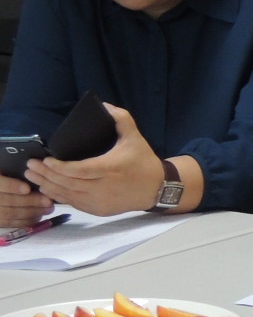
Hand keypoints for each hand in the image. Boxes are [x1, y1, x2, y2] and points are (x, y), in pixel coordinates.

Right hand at [0, 175, 52, 229]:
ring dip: (31, 212)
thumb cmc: (6, 178)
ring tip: (47, 209)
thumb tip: (34, 173)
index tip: (27, 188)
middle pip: (7, 201)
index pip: (0, 184)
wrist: (1, 193)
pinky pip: (9, 223)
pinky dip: (24, 221)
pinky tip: (38, 217)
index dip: (12, 186)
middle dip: (30, 202)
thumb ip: (15, 174)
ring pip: (9, 213)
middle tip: (48, 201)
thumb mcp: (7, 171)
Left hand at [25, 104, 163, 216]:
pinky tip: (48, 189)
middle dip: (46, 175)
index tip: (46, 160)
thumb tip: (104, 105)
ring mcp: (101, 201)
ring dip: (48, 186)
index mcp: (111, 168)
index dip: (60, 167)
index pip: (79, 170)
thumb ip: (121, 119)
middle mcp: (104, 187)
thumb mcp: (135, 138)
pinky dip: (59, 196)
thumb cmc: (143, 162)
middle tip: (31, 167)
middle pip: (68, 183)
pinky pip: (74, 203)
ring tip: (34, 177)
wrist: (157, 188)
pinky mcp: (99, 210)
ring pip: (68, 195)